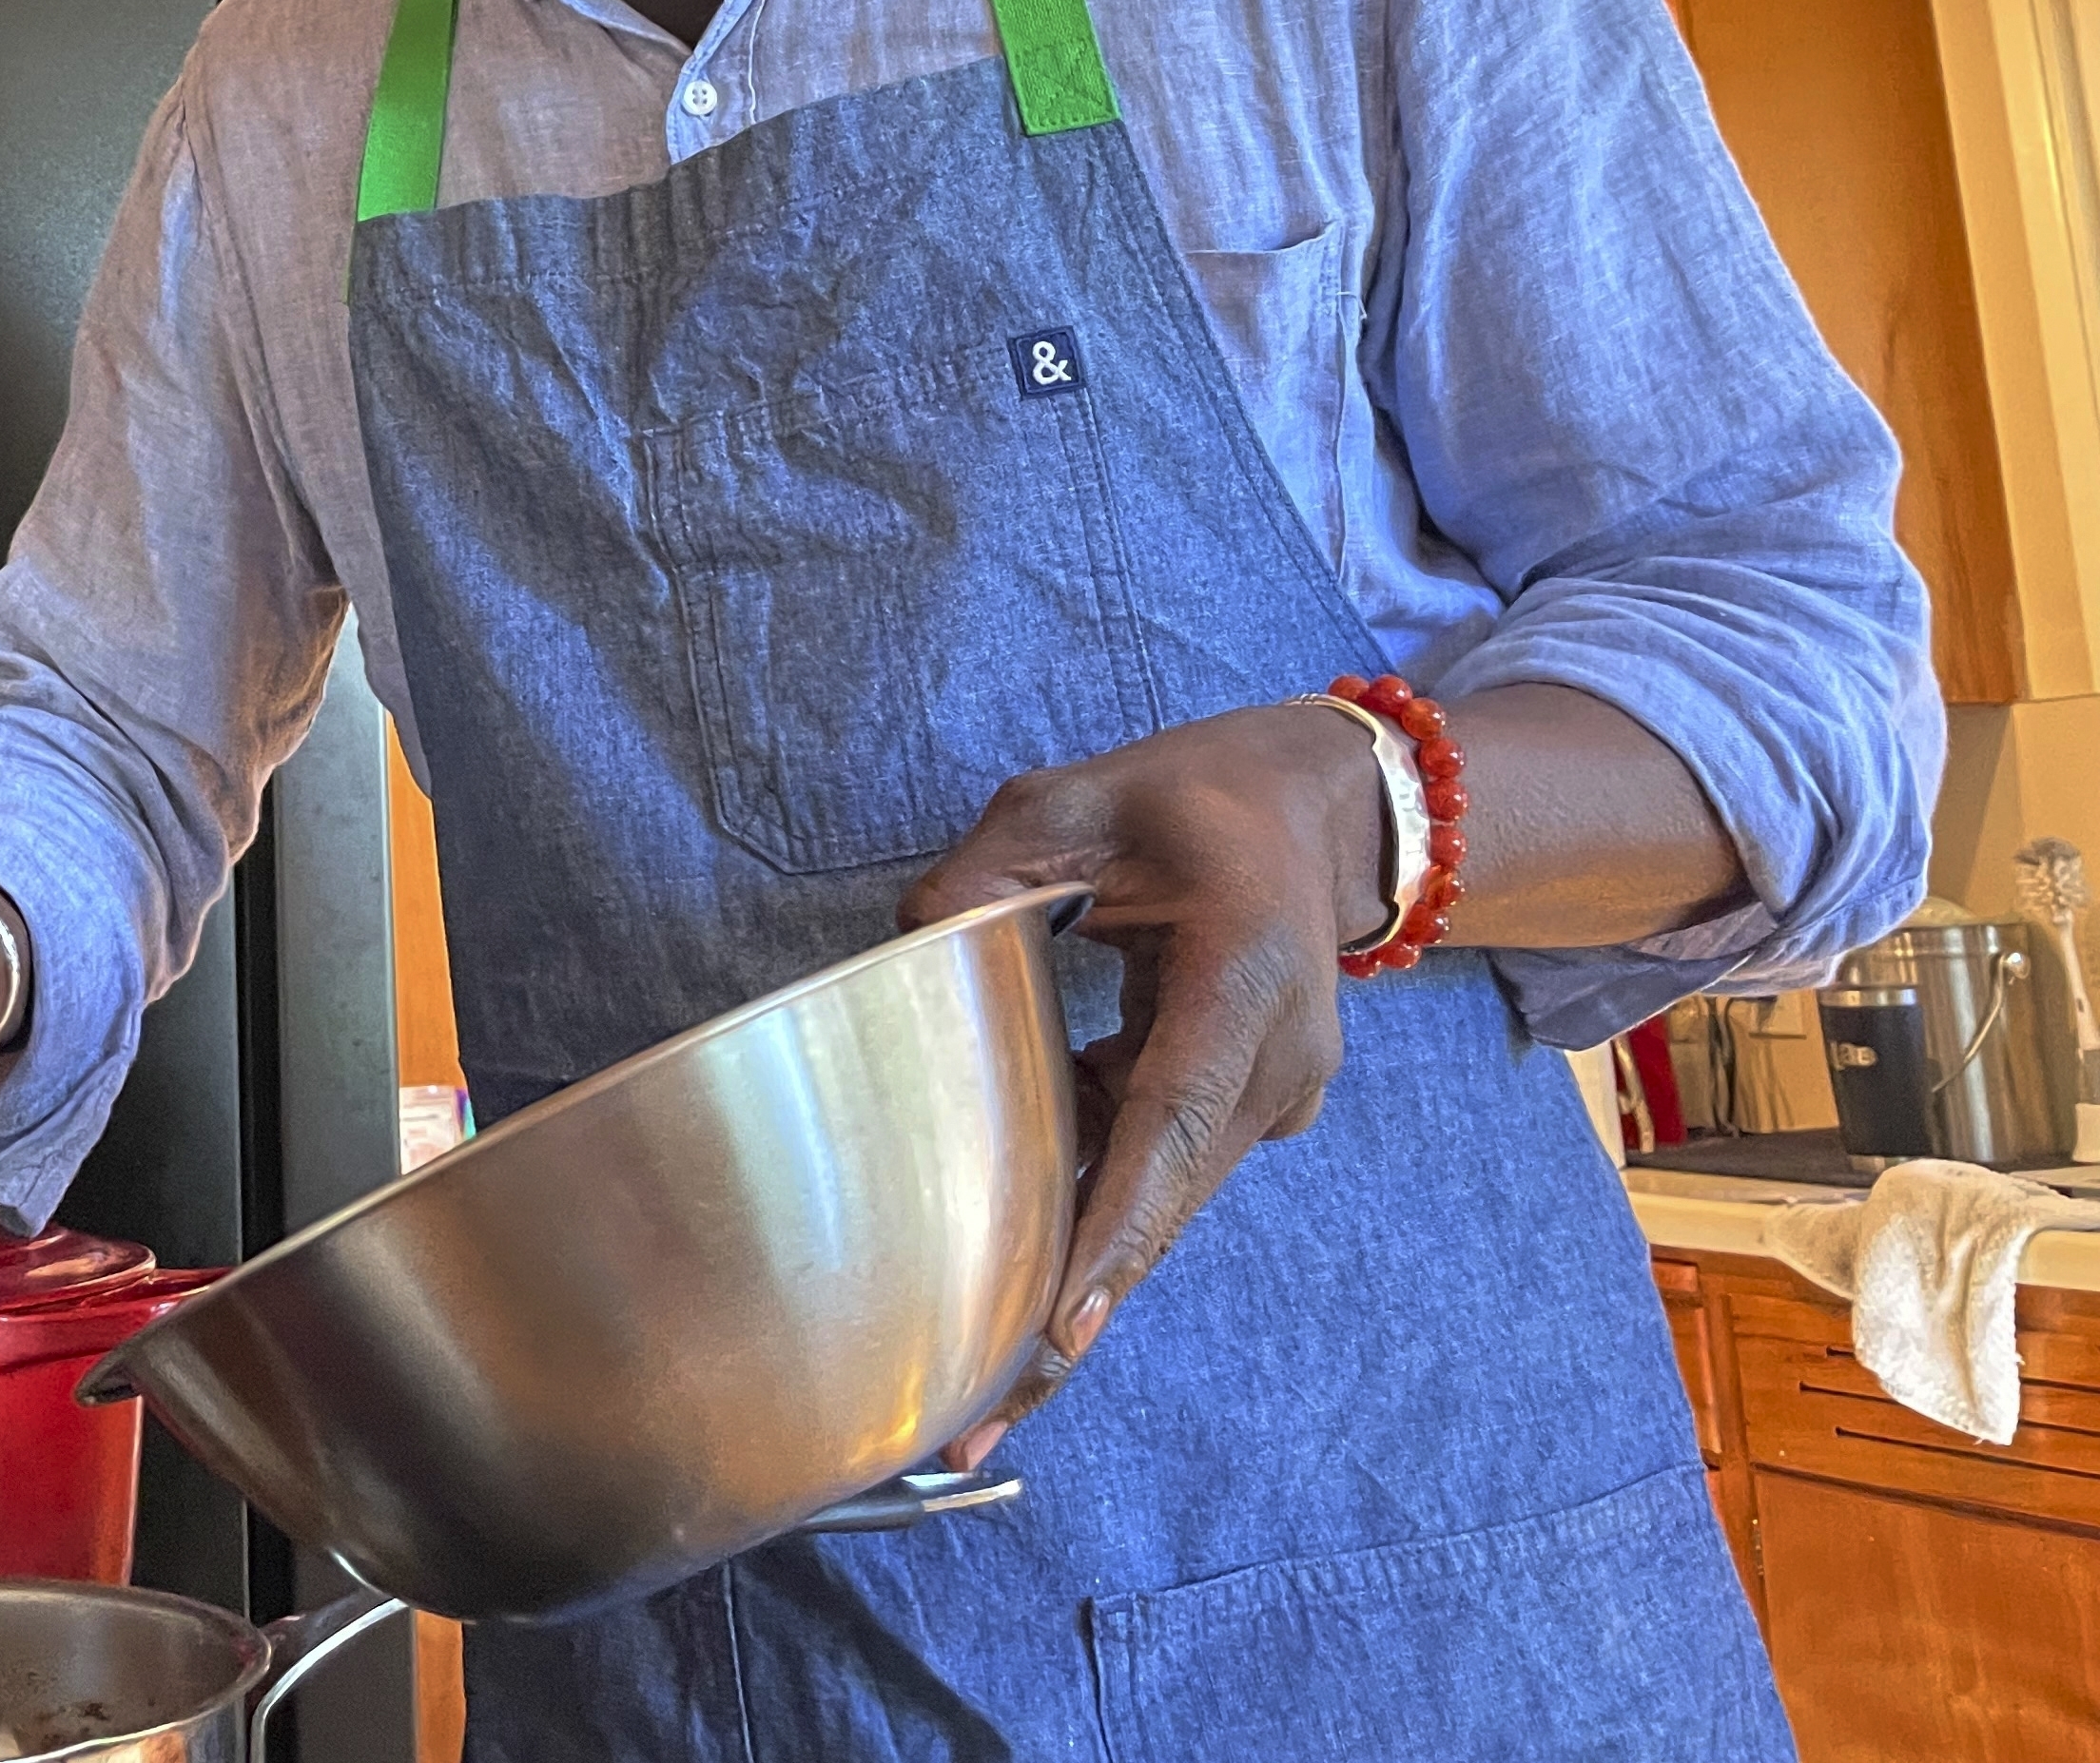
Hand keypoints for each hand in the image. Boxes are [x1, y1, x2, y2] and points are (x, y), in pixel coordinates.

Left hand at [896, 699, 1382, 1458]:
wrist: (1314, 811)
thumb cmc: (1192, 797)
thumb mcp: (1078, 795)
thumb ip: (990, 866)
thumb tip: (908, 943)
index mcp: (1247, 970)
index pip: (1173, 1116)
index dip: (1116, 1226)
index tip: (1062, 1328)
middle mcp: (1275, 1058)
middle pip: (1163, 1201)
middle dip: (1074, 1316)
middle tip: (977, 1426)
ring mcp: (1271, 1096)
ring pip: (1159, 1208)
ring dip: (1075, 1290)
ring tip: (980, 1400)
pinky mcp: (1242, 1113)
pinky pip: (1157, 1179)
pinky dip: (1090, 1228)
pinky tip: (1012, 1291)